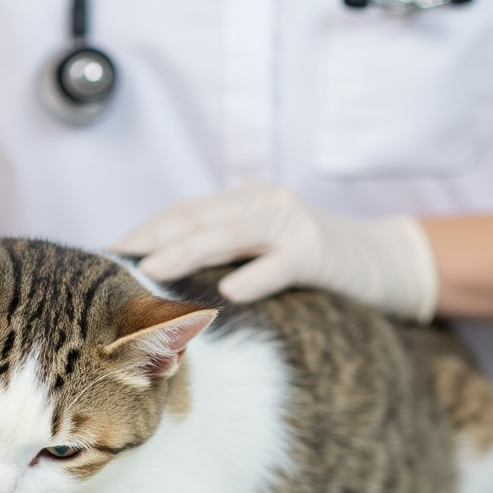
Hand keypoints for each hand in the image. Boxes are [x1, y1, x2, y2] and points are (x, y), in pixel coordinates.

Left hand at [112, 180, 439, 321]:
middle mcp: (263, 201)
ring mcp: (292, 222)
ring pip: (229, 234)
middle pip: (197, 218)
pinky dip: (253, 276)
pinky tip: (228, 292)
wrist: (387, 262)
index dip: (144, 230)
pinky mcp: (318, 250)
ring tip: (151, 271)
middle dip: (152, 239)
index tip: (105, 253)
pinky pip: (279, 263)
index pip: (183, 212)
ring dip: (187, 250)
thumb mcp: (264, 252)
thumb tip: (160, 281)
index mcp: (245, 200)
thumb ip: (223, 254)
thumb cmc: (316, 265)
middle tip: (113, 260)